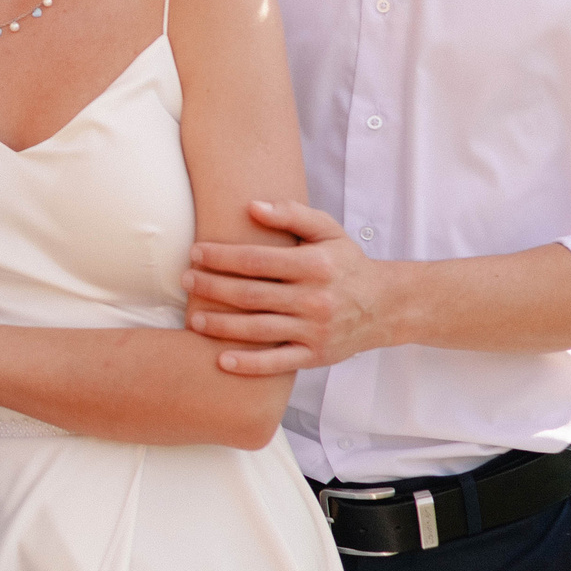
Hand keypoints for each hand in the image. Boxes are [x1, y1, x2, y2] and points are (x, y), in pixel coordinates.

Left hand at [181, 198, 406, 375]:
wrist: (385, 305)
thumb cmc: (347, 263)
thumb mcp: (328, 230)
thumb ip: (291, 214)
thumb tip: (252, 206)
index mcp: (315, 265)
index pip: (257, 261)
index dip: (222, 256)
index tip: (195, 252)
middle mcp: (314, 298)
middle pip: (251, 295)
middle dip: (212, 288)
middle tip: (185, 281)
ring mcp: (315, 330)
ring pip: (259, 329)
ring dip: (222, 325)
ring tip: (194, 319)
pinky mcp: (316, 356)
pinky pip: (277, 363)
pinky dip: (249, 364)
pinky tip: (222, 360)